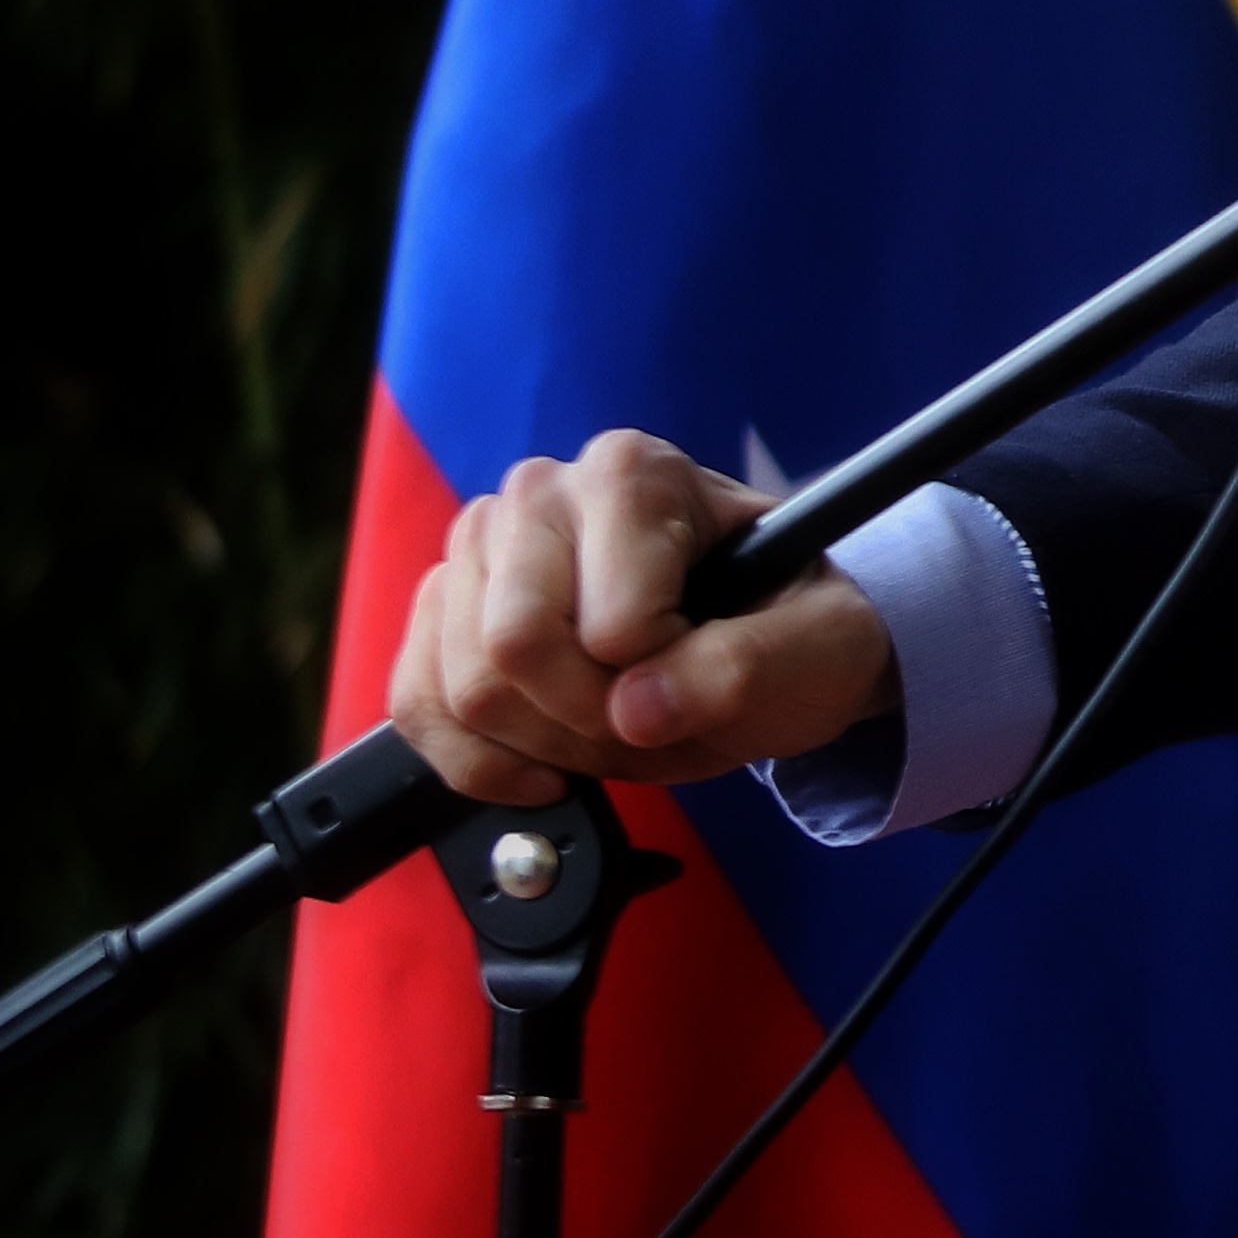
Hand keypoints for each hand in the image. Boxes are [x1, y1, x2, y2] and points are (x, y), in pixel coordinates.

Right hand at [388, 429, 899, 803]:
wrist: (755, 639)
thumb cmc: (788, 626)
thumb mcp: (821, 646)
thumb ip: (747, 669)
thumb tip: (635, 709)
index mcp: (635, 474)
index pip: (612, 622)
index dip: (659, 679)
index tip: (704, 675)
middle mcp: (542, 493)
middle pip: (514, 646)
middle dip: (588, 719)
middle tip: (649, 717)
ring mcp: (478, 550)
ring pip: (464, 687)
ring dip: (544, 744)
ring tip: (612, 724)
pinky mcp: (438, 612)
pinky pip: (417, 707)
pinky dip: (477, 762)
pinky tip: (543, 762)